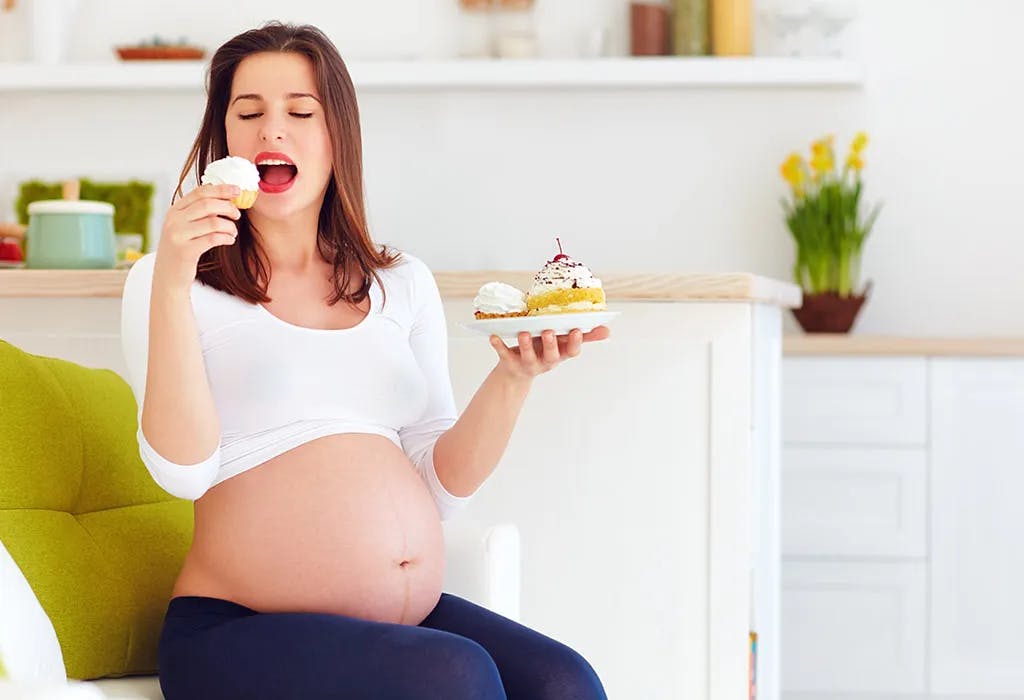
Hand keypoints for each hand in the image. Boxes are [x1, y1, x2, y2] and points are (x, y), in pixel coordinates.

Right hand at [152, 184, 241, 291]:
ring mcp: (178, 235)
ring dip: (230, 226)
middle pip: (208, 204)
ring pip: (214, 222)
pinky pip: (214, 238)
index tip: (237, 190)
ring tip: (233, 232)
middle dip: (228, 207)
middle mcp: (174, 220)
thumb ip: (198, 213)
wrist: (168, 277)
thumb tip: (225, 198)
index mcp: (174, 211)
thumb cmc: (182, 250)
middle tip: (237, 214)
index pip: (199, 192)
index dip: (220, 189)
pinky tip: (229, 240)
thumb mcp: (184, 227)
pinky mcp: (186, 251)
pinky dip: (226, 237)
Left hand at [489, 326, 610, 380]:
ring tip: (523, 332)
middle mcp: (545, 362)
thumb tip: (608, 330)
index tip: (576, 330)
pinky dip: (498, 346)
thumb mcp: (563, 344)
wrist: (517, 371)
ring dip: (525, 345)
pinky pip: (503, 354)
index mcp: (560, 354)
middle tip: (549, 331)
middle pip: (550, 356)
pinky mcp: (509, 363)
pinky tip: (493, 336)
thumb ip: (584, 336)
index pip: (571, 352)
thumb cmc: (544, 350)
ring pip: (527, 356)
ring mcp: (527, 364)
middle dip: (550, 344)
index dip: (575, 343)